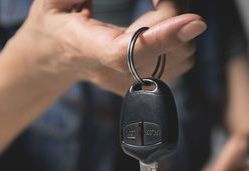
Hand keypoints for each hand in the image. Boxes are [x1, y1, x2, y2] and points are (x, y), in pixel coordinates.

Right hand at [10, 0, 204, 94]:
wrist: (54, 58)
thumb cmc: (53, 22)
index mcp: (85, 47)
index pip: (127, 52)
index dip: (162, 37)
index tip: (194, 21)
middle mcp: (112, 73)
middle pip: (166, 50)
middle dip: (175, 13)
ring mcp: (131, 84)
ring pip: (181, 57)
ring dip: (179, 25)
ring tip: (157, 8)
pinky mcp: (145, 84)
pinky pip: (181, 61)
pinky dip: (179, 37)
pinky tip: (159, 26)